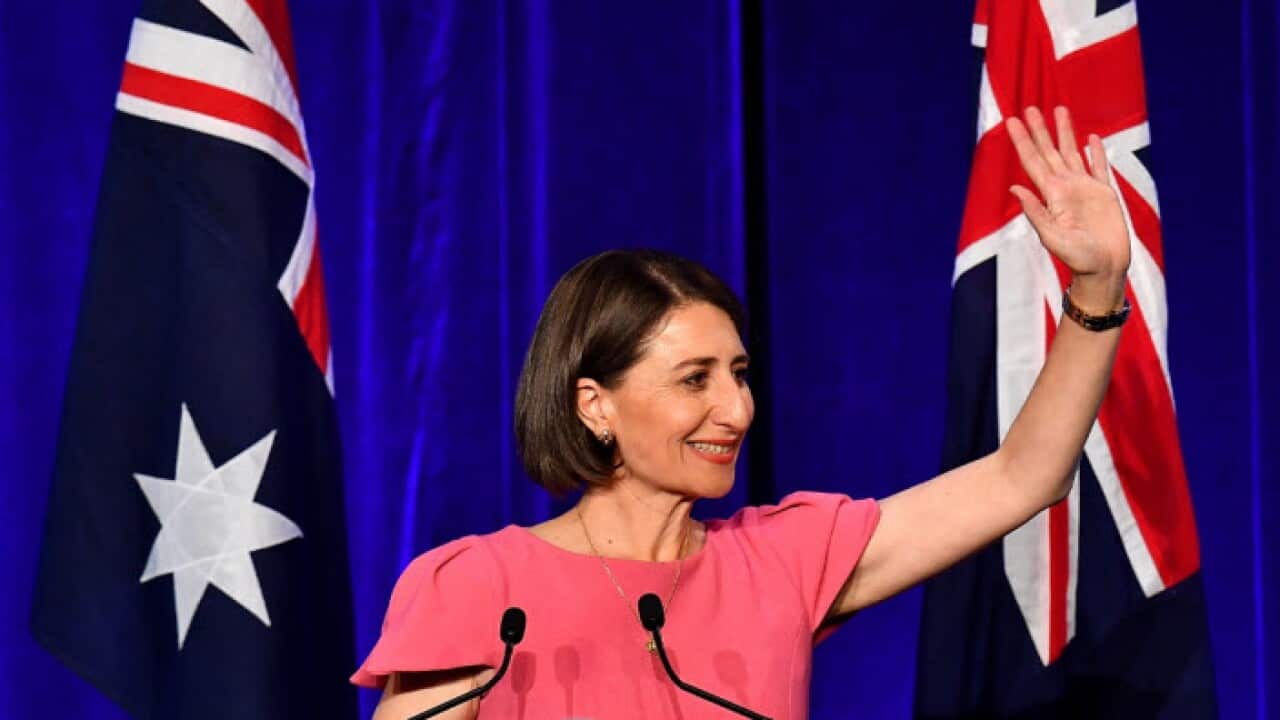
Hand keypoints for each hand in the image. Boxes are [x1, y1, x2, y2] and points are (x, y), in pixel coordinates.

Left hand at [1007, 106, 1130, 310]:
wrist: (1104, 270)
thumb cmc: (1078, 259)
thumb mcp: (1052, 236)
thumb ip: (1036, 212)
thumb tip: (1016, 188)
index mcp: (1052, 196)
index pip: (1033, 162)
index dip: (1023, 141)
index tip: (1011, 121)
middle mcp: (1066, 188)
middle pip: (1049, 152)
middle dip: (1039, 130)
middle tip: (1029, 108)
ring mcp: (1085, 190)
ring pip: (1072, 153)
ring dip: (1065, 133)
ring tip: (1059, 110)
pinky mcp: (1105, 195)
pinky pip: (1099, 168)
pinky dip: (1095, 152)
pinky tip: (1090, 138)